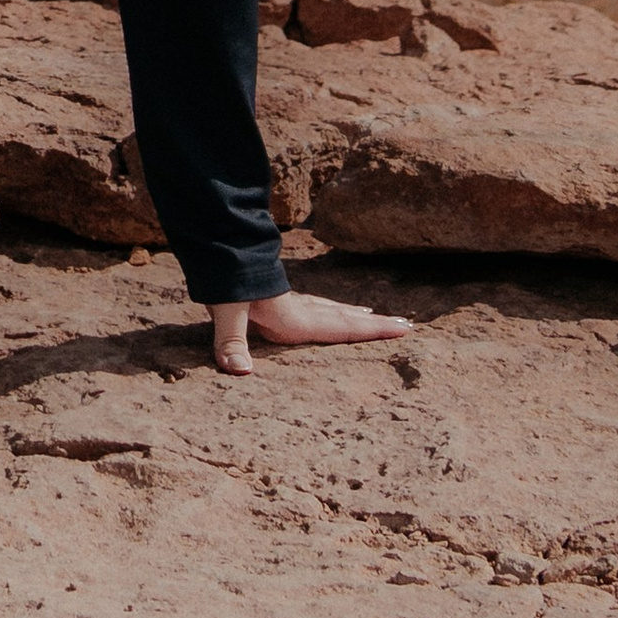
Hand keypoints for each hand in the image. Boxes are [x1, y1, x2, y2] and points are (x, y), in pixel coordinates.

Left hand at [206, 286, 411, 375]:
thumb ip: (232, 341)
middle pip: (345, 317)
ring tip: (372, 314)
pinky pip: (313, 304)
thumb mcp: (226, 311)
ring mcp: (288, 300)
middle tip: (405, 324)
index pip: (342, 327)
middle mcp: (298, 309)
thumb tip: (240, 371)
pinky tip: (326, 307)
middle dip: (375, 323)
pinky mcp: (276, 295)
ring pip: (330, 308)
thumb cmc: (222, 280)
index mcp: (294, 318)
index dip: (373, 331)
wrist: (213, 246)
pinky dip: (328, 308)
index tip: (404, 330)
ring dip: (353, 313)